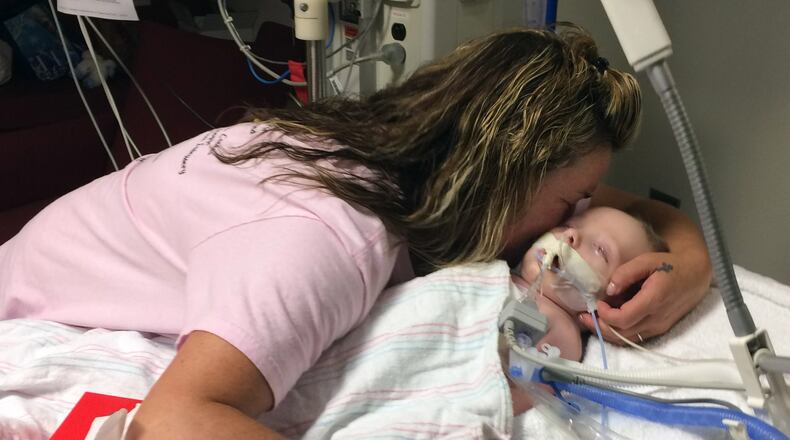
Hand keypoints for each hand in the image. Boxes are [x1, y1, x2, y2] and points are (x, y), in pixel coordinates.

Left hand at [578, 251, 710, 343]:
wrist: (695, 276)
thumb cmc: (669, 265)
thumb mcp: (647, 261)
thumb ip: (626, 273)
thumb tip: (608, 289)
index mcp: (654, 300)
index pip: (624, 318)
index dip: (606, 314)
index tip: (597, 303)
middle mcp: (657, 318)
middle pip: (622, 333)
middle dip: (599, 327)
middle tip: (583, 316)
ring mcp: (659, 327)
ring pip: (627, 339)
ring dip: (606, 332)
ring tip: (589, 320)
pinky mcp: (658, 330)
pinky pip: (634, 338)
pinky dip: (617, 333)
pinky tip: (605, 323)